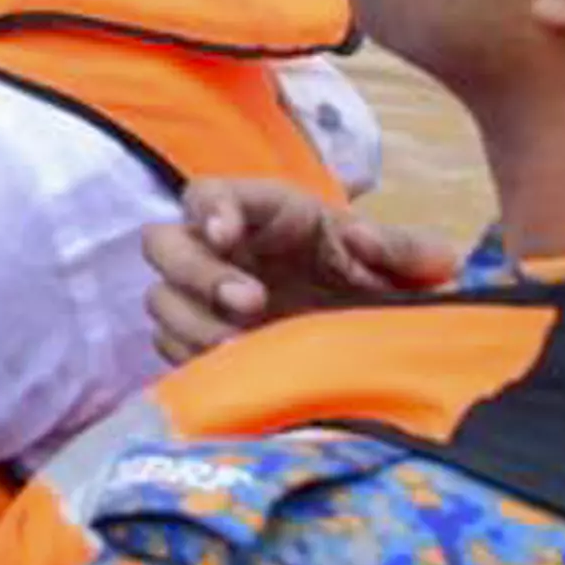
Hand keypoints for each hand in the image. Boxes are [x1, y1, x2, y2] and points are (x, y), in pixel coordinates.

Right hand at [141, 179, 457, 362]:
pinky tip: (232, 370)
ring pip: (160, 300)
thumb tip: (362, 239)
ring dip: (192, 324)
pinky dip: (192, 357)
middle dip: (198, 274)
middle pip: (164, 244)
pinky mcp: (196, 340)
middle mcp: (217, 250)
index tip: (225, 235)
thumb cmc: (375, 283)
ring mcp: (200, 298)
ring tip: (242, 348)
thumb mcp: (404, 263)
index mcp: (260, 213)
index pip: (207, 194)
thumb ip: (404, 248)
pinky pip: (168, 346)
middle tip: (250, 303)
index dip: (208, 210)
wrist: (367, 339)